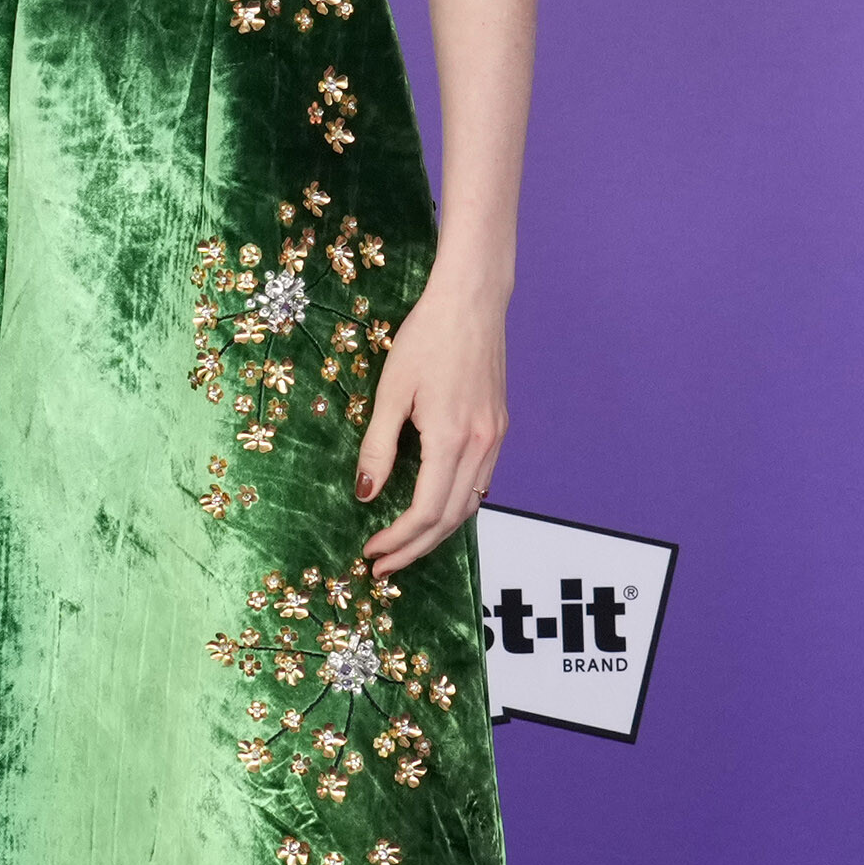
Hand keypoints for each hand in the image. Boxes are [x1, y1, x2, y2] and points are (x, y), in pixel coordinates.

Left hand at [354, 271, 504, 576]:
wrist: (472, 300)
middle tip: (384, 564)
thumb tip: (365, 492)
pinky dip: (456, 505)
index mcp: (453, 440)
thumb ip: (378, 447)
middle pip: (450, 519)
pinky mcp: (498, 427)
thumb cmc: (427, 336)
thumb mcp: (391, 392)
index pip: (425, 512)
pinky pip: (480, 483)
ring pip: (469, 505)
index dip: (398, 540)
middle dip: (415, 548)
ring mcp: (495, 438)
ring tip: (404, 545)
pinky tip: (433, 507)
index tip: (372, 552)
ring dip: (436, 532)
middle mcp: (481, 446)